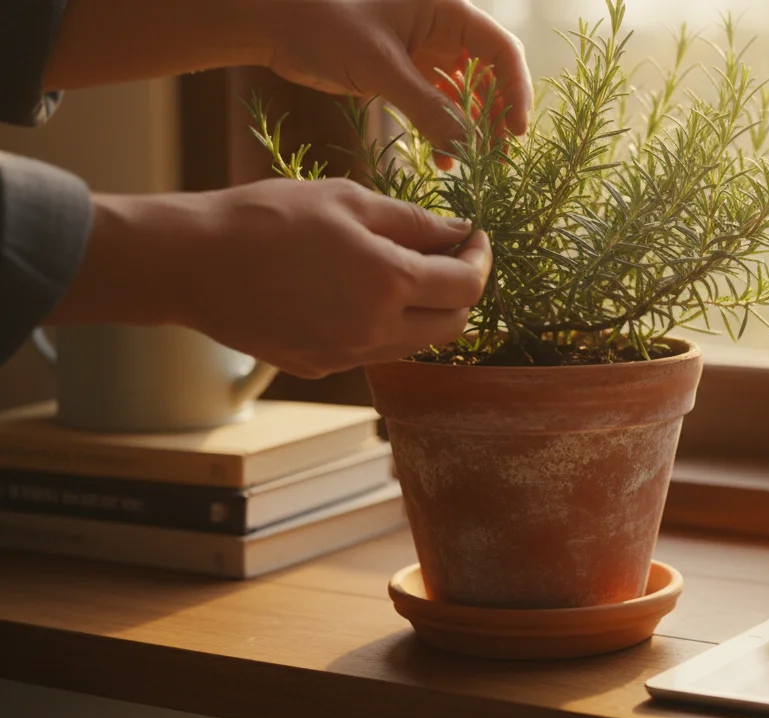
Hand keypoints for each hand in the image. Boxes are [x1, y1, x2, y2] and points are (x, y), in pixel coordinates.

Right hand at [47, 178, 492, 377]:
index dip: (482, 260)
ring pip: (417, 344)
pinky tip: (362, 292)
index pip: (467, 286)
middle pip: (454, 325)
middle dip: (463, 290)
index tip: (476, 237)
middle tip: (450, 255)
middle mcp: (375, 330)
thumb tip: (459, 233)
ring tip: (406, 270)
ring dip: (427, 311)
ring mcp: (347, 355)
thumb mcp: (348, 201)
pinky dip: (387, 325)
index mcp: (388, 283)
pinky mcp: (321, 367)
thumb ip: (414, 222)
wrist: (189, 263)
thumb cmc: (266, 217)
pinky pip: (375, 350)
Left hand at [260, 0, 532, 141]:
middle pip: (489, 76)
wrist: (274, 24)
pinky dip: (442, 131)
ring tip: (469, 165)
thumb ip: (427, 107)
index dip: (514, 91)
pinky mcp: (404, 72)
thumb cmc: (326, 26)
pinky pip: (437, 105)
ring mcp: (424, 51)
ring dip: (469, 130)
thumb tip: (465, 148)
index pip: (501, 51)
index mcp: (446, 9)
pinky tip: (442, 160)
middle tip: (496, 159)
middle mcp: (442, 28)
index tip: (514, 131)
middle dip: (494, 118)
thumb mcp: (381, 68)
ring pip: (465, 95)